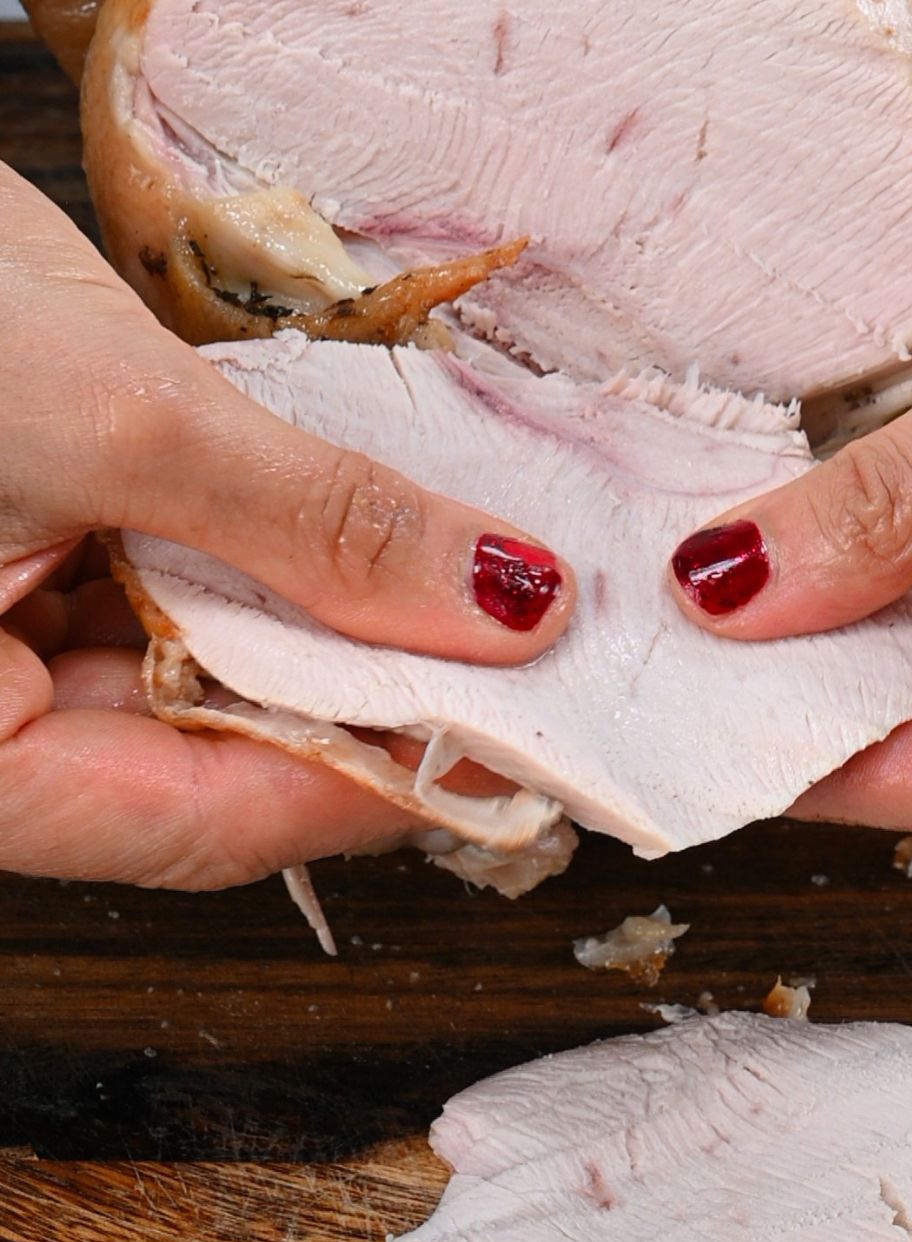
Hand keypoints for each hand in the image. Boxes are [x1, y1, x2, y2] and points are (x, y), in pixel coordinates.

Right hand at [0, 164, 572, 887]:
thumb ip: (316, 523)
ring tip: (470, 589)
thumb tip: (505, 603)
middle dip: (374, 706)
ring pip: (208, 677)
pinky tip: (373, 534)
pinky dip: (280, 567)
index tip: (527, 739)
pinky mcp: (44, 556)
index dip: (377, 787)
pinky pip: (182, 594)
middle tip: (529, 658)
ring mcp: (11, 635)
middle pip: (216, 760)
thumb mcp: (118, 419)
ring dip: (338, 632)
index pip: (203, 821)